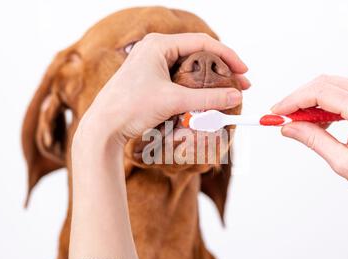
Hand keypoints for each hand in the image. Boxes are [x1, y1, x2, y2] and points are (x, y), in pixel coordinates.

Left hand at [74, 33, 248, 148]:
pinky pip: (178, 78)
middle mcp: (154, 49)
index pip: (202, 42)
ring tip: (226, 91)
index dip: (227, 55)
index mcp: (158, 44)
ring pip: (188, 67)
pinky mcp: (149, 79)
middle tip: (240, 83)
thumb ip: (208, 99)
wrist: (103, 127)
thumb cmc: (130, 108)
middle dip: (220, 68)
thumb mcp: (174, 101)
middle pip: (197, 53)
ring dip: (208, 79)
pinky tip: (204, 97)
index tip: (244, 72)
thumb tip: (236, 96)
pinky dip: (194, 87)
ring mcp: (150, 64)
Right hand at [272, 75, 347, 200]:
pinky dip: (328, 102)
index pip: (321, 93)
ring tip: (300, 122)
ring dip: (313, 100)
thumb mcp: (345, 163)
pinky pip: (347, 91)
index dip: (294, 100)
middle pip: (326, 83)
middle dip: (300, 98)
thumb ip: (315, 141)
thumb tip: (290, 128)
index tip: (277, 111)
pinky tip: (320, 120)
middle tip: (283, 115)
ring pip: (336, 84)